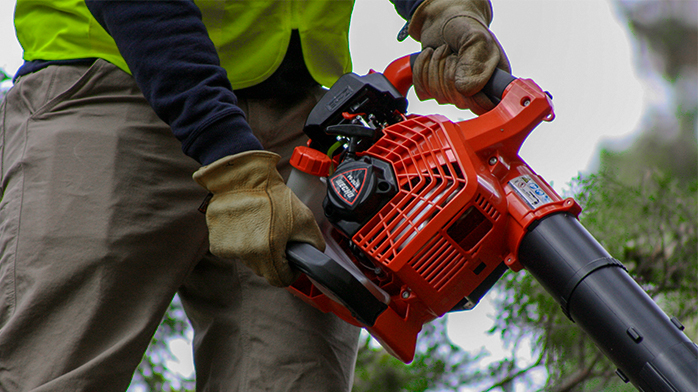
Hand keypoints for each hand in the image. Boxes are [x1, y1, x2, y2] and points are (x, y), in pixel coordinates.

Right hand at [193, 151, 324, 286]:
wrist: (243, 177)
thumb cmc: (272, 195)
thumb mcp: (305, 218)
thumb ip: (313, 244)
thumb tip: (312, 258)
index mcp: (268, 251)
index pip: (281, 280)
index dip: (290, 272)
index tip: (291, 260)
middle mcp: (246, 254)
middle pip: (265, 271)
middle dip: (274, 259)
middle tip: (277, 236)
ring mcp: (230, 249)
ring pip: (250, 261)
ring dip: (257, 250)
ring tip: (262, 226)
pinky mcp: (217, 243)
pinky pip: (235, 251)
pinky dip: (242, 242)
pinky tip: (247, 224)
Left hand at [409, 0, 509, 113]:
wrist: (442, 19)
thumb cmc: (463, 26)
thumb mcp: (474, 38)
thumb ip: (474, 62)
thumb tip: (464, 90)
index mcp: (494, 80)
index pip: (483, 105)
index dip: (468, 91)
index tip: (459, 63)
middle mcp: (476, 91)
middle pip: (457, 99)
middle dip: (447, 69)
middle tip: (452, 51)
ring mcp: (455, 93)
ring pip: (438, 94)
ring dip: (434, 66)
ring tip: (443, 50)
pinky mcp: (436, 90)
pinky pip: (423, 90)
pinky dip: (421, 69)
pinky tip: (430, 56)